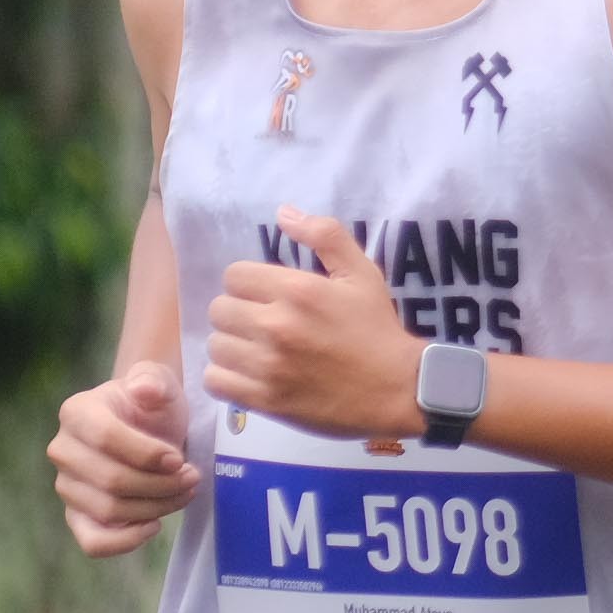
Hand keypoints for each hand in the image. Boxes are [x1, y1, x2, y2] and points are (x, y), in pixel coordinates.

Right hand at [46, 362, 196, 557]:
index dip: (147, 454)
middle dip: (160, 485)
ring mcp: (67, 486)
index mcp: (76, 412)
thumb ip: (153, 380)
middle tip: (192, 478)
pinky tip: (154, 525)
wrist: (148, 428)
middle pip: (111, 480)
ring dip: (155, 508)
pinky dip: (125, 541)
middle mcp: (62, 450)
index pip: (106, 438)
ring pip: (109, 511)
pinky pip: (92, 542)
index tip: (179, 458)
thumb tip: (144, 390)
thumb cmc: (152, 406)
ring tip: (184, 492)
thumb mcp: (159, 383)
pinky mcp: (77, 516)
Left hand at [205, 207, 421, 438]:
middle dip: (238, 312)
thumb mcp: (362, 273)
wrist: (397, 390)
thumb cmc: (377, 329)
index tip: (265, 296)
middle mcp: (276, 325)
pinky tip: (247, 374)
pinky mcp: (264, 400)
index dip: (248, 283)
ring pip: (215, 345)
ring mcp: (268, 366)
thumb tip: (283, 213)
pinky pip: (215, 381)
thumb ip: (324, 235)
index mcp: (297, 290)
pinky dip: (225, 377)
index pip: (234, 276)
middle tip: (262, 324)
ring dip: (232, 345)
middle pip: (219, 309)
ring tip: (256, 350)